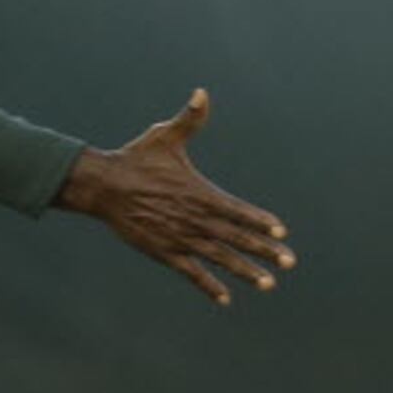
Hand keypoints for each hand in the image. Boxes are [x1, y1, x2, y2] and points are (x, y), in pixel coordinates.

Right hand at [57, 88, 295, 304]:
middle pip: (236, 237)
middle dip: (264, 250)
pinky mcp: (163, 251)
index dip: (260, 221)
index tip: (281, 232)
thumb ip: (190, 119)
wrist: (103, 186)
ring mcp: (179, 238)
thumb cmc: (136, 158)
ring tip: (268, 284)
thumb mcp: (165, 136)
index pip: (237, 210)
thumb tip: (202, 93)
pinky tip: (225, 299)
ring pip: (219, 258)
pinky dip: (208, 286)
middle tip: (290, 262)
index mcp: (199, 193)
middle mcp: (194, 218)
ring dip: (244, 271)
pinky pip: (191, 272)